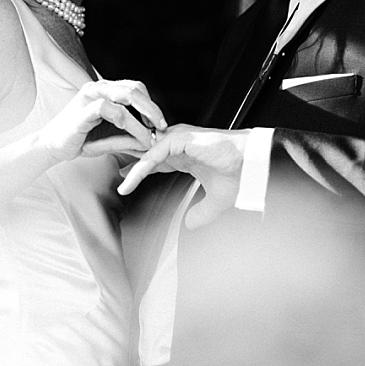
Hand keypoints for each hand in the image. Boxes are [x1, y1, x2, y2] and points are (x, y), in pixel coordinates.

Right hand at [36, 79, 166, 163]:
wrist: (53, 147)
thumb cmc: (82, 140)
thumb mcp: (112, 137)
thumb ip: (131, 135)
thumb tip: (154, 141)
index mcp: (105, 90)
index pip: (135, 88)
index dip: (151, 104)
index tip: (160, 124)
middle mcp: (98, 87)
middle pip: (134, 89)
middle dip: (152, 108)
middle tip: (162, 127)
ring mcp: (89, 96)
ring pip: (125, 97)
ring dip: (142, 119)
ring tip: (150, 137)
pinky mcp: (83, 109)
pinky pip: (110, 110)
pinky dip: (127, 123)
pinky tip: (134, 135)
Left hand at [117, 124, 249, 228]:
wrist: (252, 165)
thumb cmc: (239, 175)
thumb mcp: (215, 201)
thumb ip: (201, 213)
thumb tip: (189, 226)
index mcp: (186, 154)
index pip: (155, 160)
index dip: (139, 170)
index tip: (125, 181)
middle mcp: (179, 144)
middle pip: (145, 152)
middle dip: (127, 162)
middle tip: (112, 174)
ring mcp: (179, 139)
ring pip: (147, 152)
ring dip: (131, 165)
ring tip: (117, 182)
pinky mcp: (181, 139)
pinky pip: (154, 153)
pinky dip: (142, 166)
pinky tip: (131, 178)